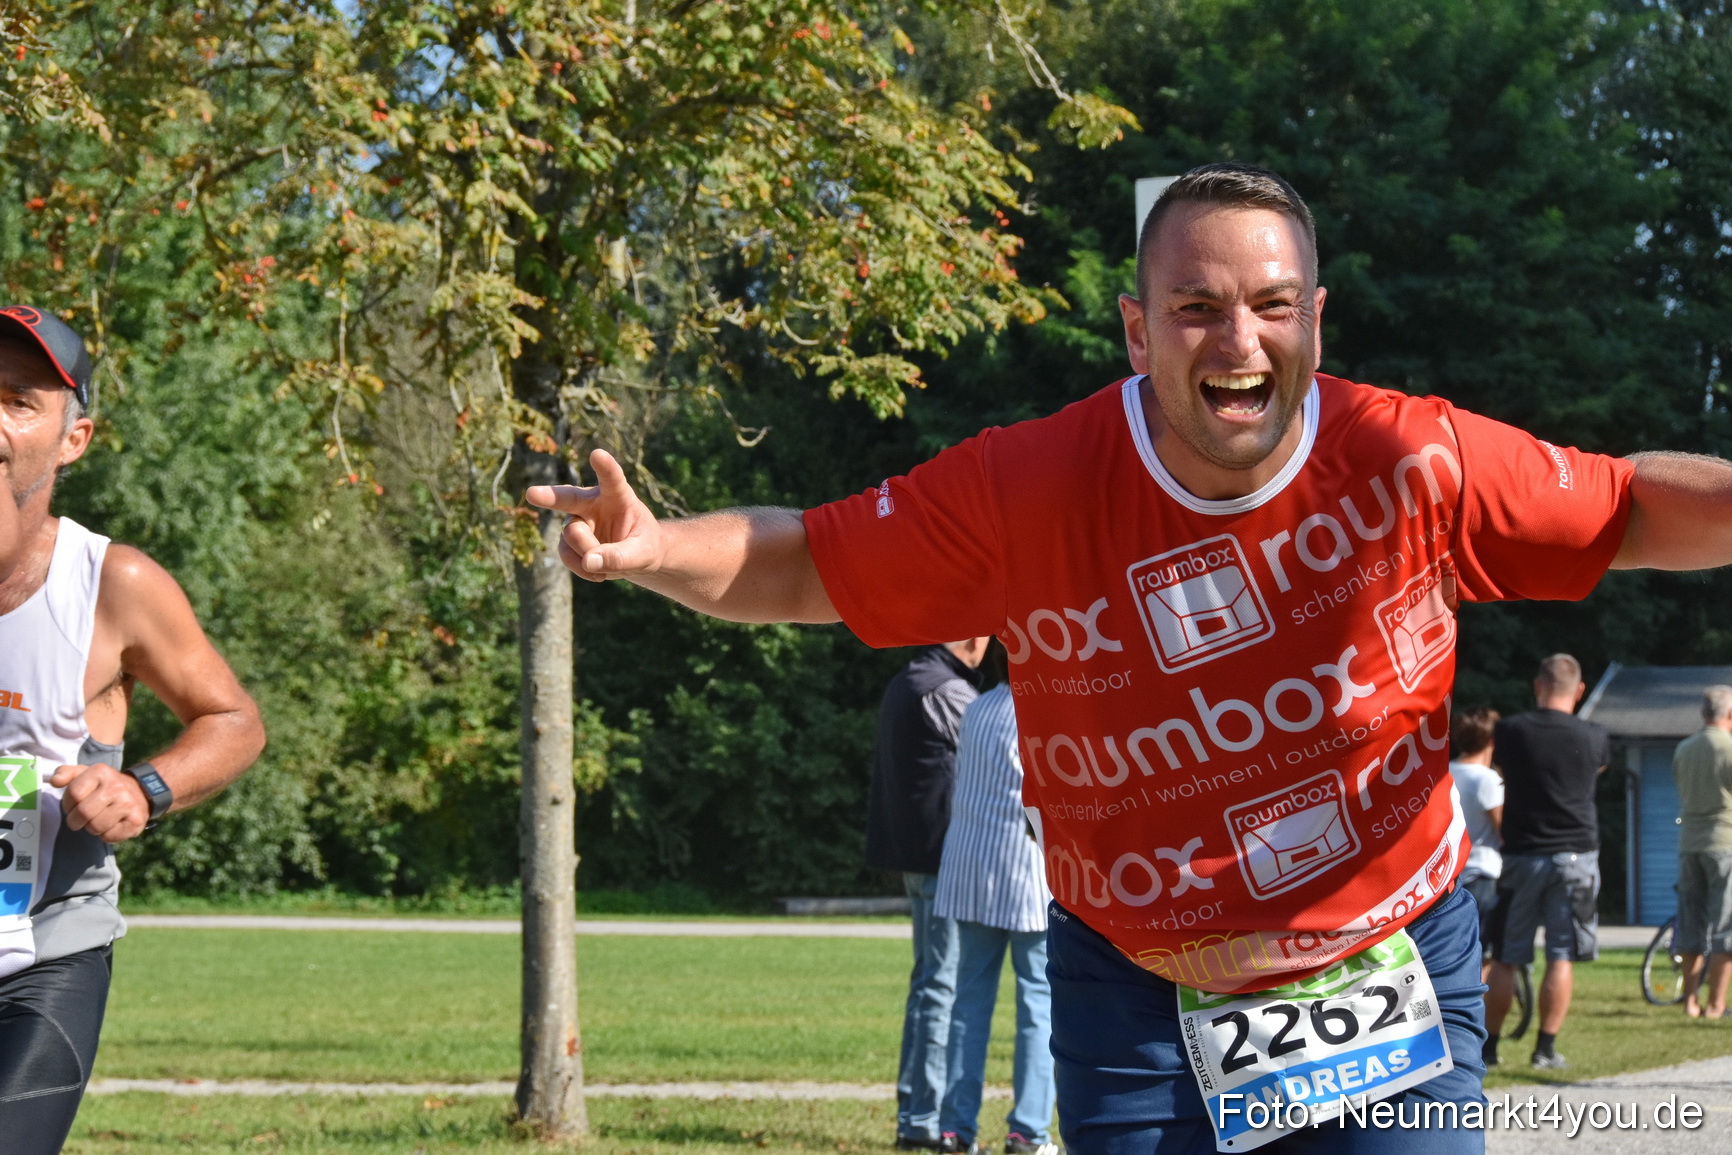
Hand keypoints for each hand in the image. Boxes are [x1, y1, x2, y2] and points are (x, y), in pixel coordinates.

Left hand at [48, 763, 149, 842]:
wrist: (143, 791)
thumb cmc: (106, 785)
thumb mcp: (87, 774)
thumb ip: (66, 773)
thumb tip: (55, 781)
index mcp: (100, 772)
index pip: (73, 794)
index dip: (68, 805)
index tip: (73, 806)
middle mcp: (116, 786)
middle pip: (83, 813)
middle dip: (76, 821)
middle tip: (81, 819)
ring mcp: (128, 803)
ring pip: (95, 827)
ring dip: (92, 828)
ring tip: (98, 820)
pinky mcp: (136, 820)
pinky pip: (109, 836)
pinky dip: (106, 835)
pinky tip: (112, 825)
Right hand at [525, 449, 663, 581]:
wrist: (637, 557)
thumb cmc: (644, 546)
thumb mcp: (643, 554)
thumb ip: (620, 557)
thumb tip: (588, 561)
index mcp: (618, 496)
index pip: (612, 479)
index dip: (605, 467)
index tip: (597, 454)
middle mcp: (593, 502)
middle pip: (569, 498)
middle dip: (549, 496)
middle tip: (532, 494)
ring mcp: (578, 520)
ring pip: (571, 536)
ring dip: (587, 554)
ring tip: (607, 565)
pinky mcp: (568, 540)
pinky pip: (568, 554)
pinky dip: (583, 568)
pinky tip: (598, 573)